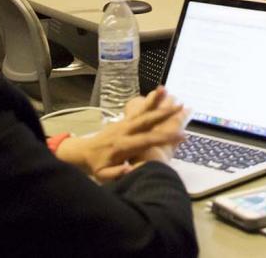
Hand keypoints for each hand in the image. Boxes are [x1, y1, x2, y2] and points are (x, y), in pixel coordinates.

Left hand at [56, 87, 187, 179]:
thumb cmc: (96, 166)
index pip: (147, 141)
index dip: (165, 138)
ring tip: (168, 90)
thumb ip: (116, 174)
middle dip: (164, 113)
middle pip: (147, 121)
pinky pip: (139, 109)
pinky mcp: (124, 119)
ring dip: (157, 101)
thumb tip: (130, 170)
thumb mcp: (103, 175)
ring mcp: (124, 123)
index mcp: (123, 146)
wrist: (83, 152)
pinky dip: (150, 100)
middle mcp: (125, 131)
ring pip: (143, 111)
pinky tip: (159, 91)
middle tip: (181, 107)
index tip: (182, 135)